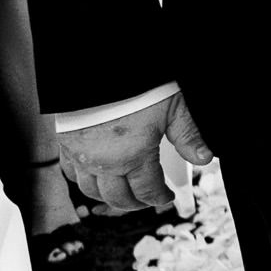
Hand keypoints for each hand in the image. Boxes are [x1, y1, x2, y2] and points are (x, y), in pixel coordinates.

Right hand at [56, 92, 212, 213]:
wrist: (98, 67)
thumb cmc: (138, 85)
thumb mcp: (173, 107)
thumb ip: (189, 135)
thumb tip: (205, 158)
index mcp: (132, 156)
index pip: (146, 190)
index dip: (158, 198)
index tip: (166, 198)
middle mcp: (103, 163)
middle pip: (117, 197)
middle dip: (135, 203)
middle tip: (147, 200)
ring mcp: (80, 155)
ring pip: (91, 191)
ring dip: (108, 198)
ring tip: (123, 195)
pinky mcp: (65, 143)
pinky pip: (70, 173)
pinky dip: (84, 181)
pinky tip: (94, 178)